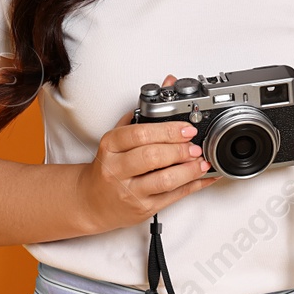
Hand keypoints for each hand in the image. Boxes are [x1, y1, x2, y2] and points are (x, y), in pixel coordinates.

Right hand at [76, 74, 216, 234]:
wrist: (90, 201)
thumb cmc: (107, 166)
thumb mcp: (117, 137)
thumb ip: (142, 113)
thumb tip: (168, 84)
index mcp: (110, 146)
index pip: (139, 135)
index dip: (166, 130)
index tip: (185, 127)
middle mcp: (117, 169)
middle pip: (152, 157)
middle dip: (179, 150)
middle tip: (194, 145)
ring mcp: (130, 192)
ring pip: (164, 181)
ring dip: (188, 170)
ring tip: (201, 161)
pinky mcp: (142, 209)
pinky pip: (172, 198)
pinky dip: (193, 186)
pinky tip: (203, 177)